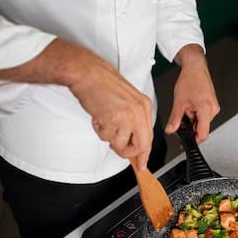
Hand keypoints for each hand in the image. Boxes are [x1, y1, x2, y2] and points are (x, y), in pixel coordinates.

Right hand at [0, 38, 153, 169]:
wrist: (87, 72)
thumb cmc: (103, 84)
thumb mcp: (127, 101)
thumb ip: (133, 122)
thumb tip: (133, 142)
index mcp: (145, 106)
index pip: (149, 138)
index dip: (144, 154)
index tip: (142, 164)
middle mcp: (139, 111)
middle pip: (140, 146)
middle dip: (126, 151)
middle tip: (117, 145)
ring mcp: (128, 116)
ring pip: (120, 144)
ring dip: (109, 137)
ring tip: (104, 120)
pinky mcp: (113, 119)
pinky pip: (106, 137)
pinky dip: (99, 130)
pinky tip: (99, 116)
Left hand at [165, 44, 219, 141]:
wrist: (196, 68)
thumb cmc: (190, 80)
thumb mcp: (179, 102)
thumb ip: (175, 119)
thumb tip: (171, 130)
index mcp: (206, 110)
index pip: (203, 134)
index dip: (194, 140)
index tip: (187, 142)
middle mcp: (213, 109)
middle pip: (202, 128)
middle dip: (191, 125)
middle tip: (183, 115)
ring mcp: (214, 107)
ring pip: (203, 122)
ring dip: (194, 119)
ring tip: (188, 106)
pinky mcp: (213, 105)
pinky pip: (205, 115)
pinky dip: (197, 114)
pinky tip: (192, 104)